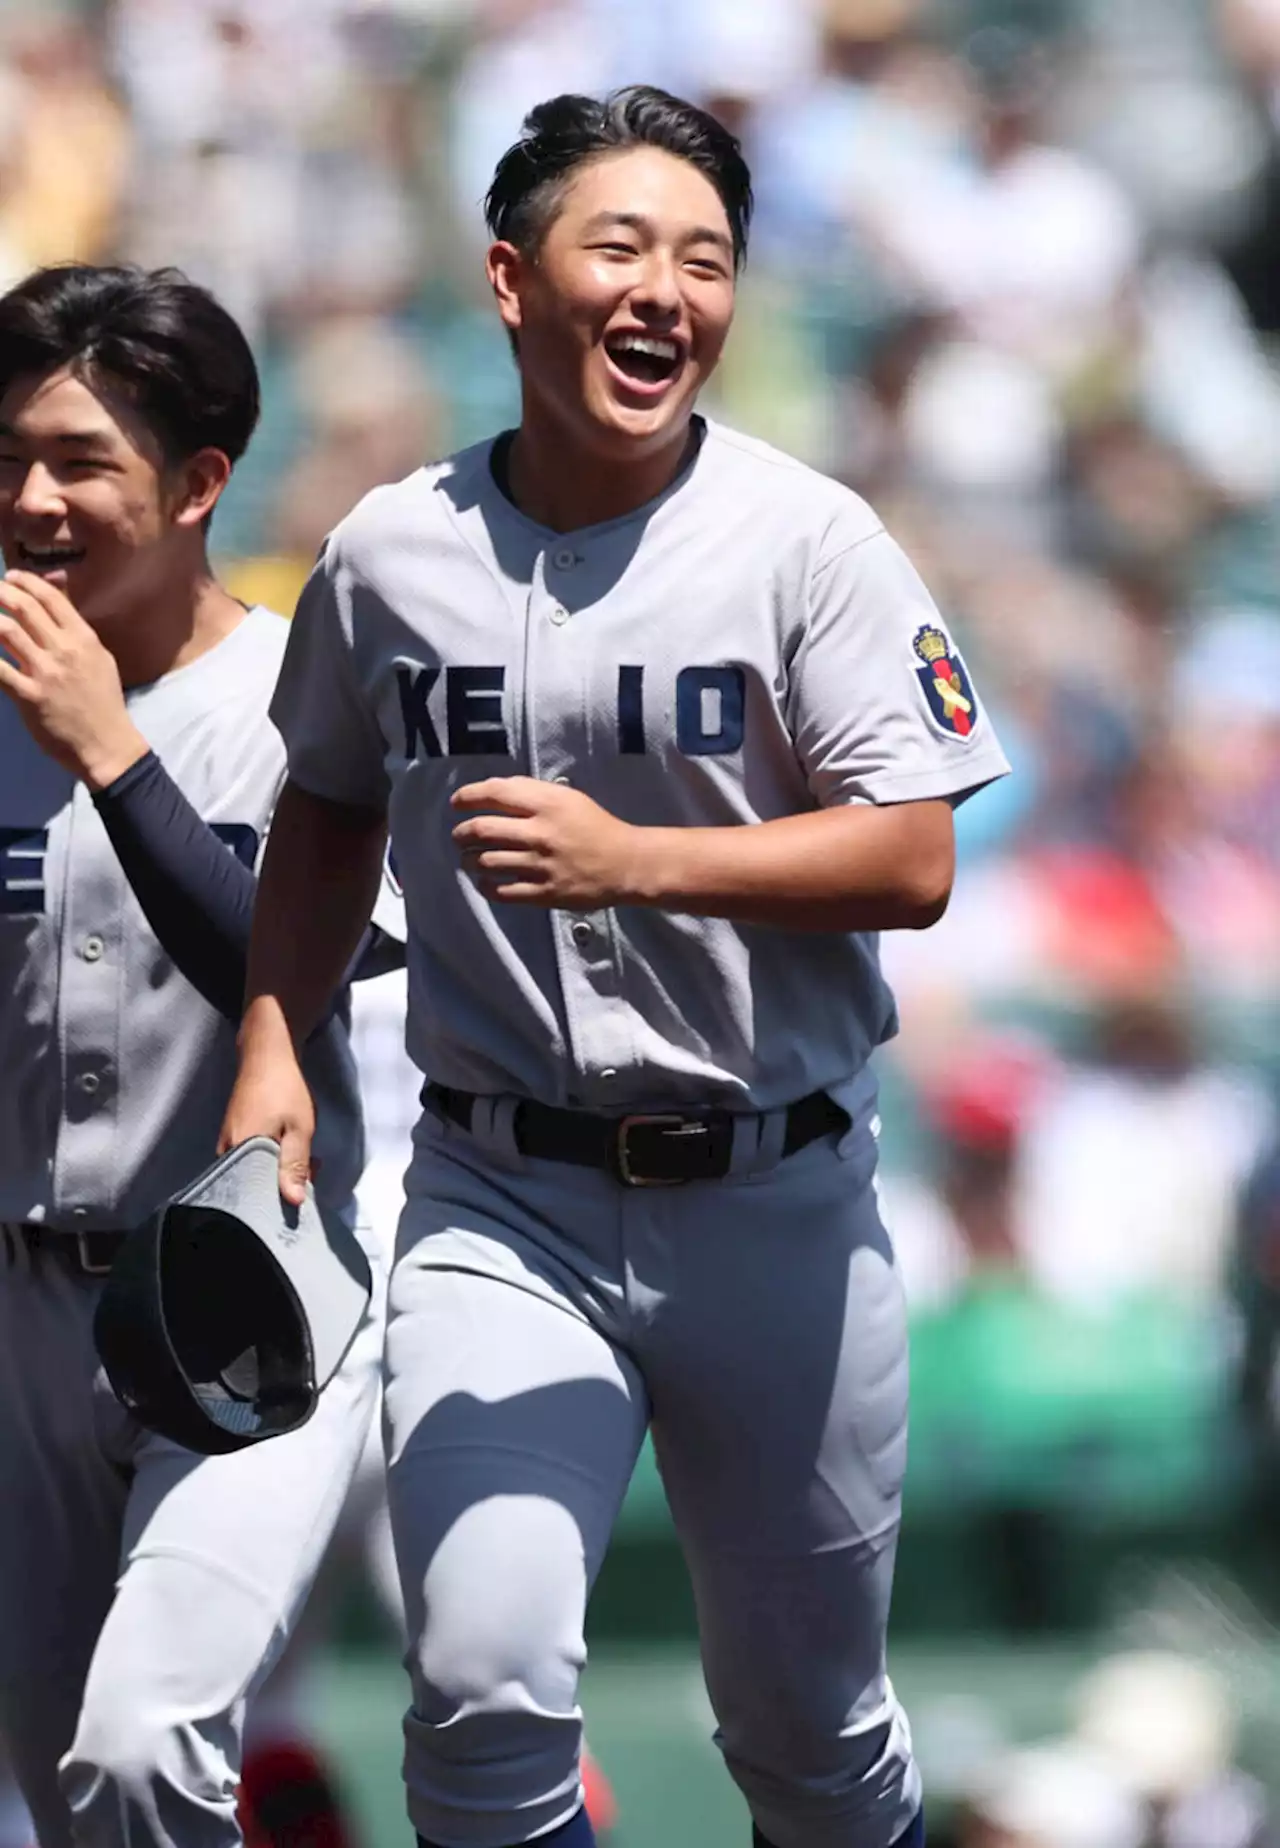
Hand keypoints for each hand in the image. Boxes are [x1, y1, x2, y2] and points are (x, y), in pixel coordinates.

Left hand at [0, 571, 146, 786]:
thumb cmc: (104, 702)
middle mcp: (64, 649)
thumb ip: (77, 633)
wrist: (107, 744)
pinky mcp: (28, 696)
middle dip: (1, 593)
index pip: (51, 598)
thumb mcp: (100, 660)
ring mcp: (45, 672)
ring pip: (6, 631)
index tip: (11, 578)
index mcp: (83, 638)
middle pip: (24, 608)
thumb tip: (58, 607)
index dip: (26, 582)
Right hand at [219, 1002, 315, 1206]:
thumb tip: (294, 1201)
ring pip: (256, 1171)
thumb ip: (295, 1164)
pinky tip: (293, 1153)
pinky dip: (275, 1160)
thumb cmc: (283, 1090)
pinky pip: (253, 1159)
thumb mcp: (299, 1129)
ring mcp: (228, 1144)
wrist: (267, 1055)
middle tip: (312, 1172)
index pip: (255, 1195)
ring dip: (282, 1170)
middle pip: (255, 1184)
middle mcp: (226, 1153)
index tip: (303, 1199)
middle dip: (285, 1184)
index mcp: (239, 1153)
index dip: (280, 1200)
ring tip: (309, 1163)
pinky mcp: (234, 1136)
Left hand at [451, 776, 645, 908]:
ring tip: (469, 859)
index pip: (494, 794)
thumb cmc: (595, 827)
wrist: (626, 863)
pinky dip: (485, 886)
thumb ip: (532, 793)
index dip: (467, 796)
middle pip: (482, 830)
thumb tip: (492, 791)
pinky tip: (485, 881)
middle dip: (461, 833)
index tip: (456, 803)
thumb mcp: (568, 798)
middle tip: (459, 836)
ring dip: (469, 860)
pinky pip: (502, 892)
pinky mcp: (544, 893)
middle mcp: (540, 833)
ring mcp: (541, 865)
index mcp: (547, 804)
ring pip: (486, 862)